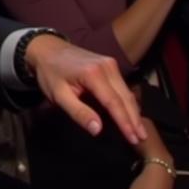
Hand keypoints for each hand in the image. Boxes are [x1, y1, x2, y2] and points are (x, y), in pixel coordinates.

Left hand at [22, 35, 146, 144]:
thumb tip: (98, 130)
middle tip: (142, 139)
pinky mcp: (109, 63)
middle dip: (134, 120)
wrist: (47, 48)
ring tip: (140, 131)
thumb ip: (79, 113)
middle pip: (125, 97)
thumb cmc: (50, 74)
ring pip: (126, 91)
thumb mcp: (59, 96)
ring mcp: (110, 63)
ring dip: (134, 112)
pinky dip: (127, 102)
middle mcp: (107, 66)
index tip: (134, 139)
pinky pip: (122, 86)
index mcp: (94, 74)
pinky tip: (131, 114)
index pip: (114, 102)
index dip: (125, 122)